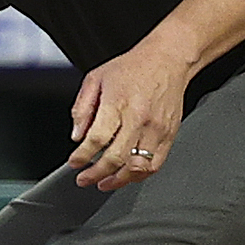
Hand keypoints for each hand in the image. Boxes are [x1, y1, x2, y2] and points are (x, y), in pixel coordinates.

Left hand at [68, 34, 194, 190]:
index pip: (97, 139)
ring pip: (136, 166)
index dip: (82, 156)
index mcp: (118, 103)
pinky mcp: (170, 135)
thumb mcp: (96, 78)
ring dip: (118, 180)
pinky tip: (126, 176)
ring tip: (104, 183)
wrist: (167, 60)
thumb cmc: (132, 67)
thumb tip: (77, 135)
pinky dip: (139, 175)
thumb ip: (82, 107)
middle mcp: (139, 118)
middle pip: (115, 157)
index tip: (74, 163)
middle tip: (84, 179)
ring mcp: (157, 129)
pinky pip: (155, 164)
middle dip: (95, 174)